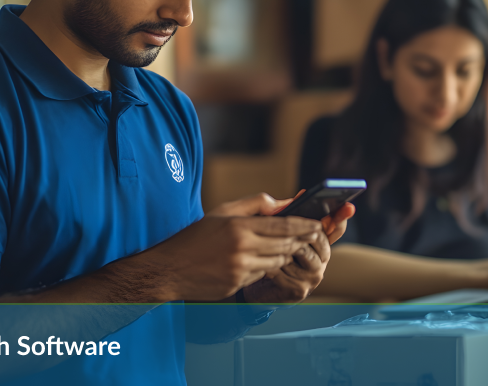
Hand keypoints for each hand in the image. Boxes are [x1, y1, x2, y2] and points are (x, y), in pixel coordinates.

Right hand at [146, 193, 322, 301]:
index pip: (282, 225)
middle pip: (285, 245)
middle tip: (312, 236)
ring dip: (284, 256)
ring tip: (288, 248)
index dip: (303, 225)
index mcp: (238, 226)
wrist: (170, 269)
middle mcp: (241, 247)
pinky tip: (261, 262)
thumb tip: (282, 203)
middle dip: (300, 241)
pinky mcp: (237, 284)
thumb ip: (254, 205)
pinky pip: (262, 276)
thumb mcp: (222, 212)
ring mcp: (240, 268)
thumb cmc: (196, 237)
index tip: (317, 225)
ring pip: (277, 262)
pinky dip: (265, 268)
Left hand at [242, 192, 355, 304]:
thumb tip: (301, 195)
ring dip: (281, 249)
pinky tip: (265, 267)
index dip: (341, 217)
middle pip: (318, 237)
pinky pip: (286, 270)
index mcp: (319, 245)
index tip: (348, 206)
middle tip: (283, 228)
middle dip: (299, 230)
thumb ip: (293, 217)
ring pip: (300, 252)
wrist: (257, 288)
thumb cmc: (271, 256)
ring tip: (268, 250)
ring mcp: (313, 277)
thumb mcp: (281, 234)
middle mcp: (321, 260)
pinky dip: (272, 267)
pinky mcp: (299, 290)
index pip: (335, 228)